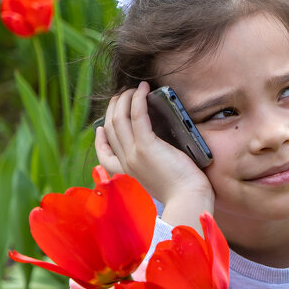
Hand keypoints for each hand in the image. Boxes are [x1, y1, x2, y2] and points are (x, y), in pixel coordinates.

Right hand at [95, 80, 214, 228]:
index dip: (100, 139)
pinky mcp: (147, 146)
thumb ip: (153, 166)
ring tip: (133, 88)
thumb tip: (160, 148)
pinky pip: (137, 116)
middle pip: (109, 129)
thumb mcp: (161, 179)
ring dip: (124, 99)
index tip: (101, 128)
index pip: (104, 156)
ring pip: (118, 119)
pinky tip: (143, 89)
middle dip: (113, 108)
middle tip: (122, 95)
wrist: (189, 200)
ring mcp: (133, 154)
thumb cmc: (184, 192)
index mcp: (127, 174)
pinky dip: (138, 100)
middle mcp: (126, 163)